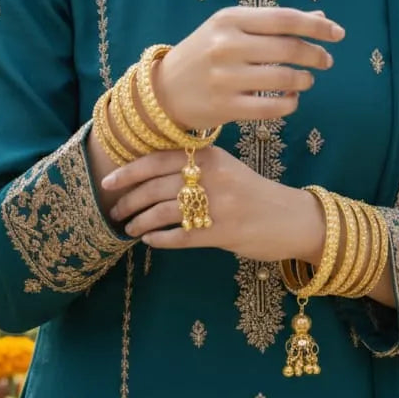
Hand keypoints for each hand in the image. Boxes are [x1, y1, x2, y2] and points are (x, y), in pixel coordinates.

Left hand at [103, 146, 325, 263]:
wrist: (290, 217)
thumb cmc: (252, 192)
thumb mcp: (225, 168)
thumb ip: (194, 165)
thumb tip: (150, 172)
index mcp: (210, 156)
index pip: (160, 159)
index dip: (130, 170)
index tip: (108, 181)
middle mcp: (211, 177)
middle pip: (156, 186)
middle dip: (129, 199)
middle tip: (116, 211)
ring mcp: (217, 205)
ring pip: (163, 211)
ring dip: (140, 221)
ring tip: (130, 229)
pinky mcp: (222, 233)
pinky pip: (180, 236)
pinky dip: (160, 239)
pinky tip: (151, 241)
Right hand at [154, 6, 344, 131]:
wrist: (163, 90)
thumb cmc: (205, 53)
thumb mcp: (232, 28)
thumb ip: (273, 22)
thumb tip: (320, 15)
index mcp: (229, 18)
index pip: (284, 18)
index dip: (316, 25)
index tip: (338, 33)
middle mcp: (226, 45)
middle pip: (288, 48)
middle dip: (316, 55)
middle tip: (326, 61)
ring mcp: (225, 77)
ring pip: (283, 78)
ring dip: (304, 80)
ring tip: (306, 80)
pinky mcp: (225, 107)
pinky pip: (271, 107)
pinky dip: (289, 104)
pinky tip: (291, 99)